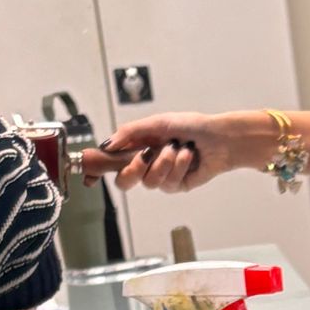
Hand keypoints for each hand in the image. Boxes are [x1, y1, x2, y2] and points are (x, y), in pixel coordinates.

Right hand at [91, 110, 272, 194]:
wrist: (219, 137)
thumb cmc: (190, 126)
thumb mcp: (156, 123)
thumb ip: (129, 133)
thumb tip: (106, 145)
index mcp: (137, 147)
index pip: (111, 163)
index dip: (98, 171)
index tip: (90, 176)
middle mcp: (146, 164)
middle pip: (124, 182)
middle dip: (132, 170)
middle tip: (143, 156)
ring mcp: (161, 177)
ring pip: (149, 182)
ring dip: (164, 162)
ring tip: (177, 148)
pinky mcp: (177, 186)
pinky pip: (168, 183)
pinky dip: (179, 166)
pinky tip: (188, 155)